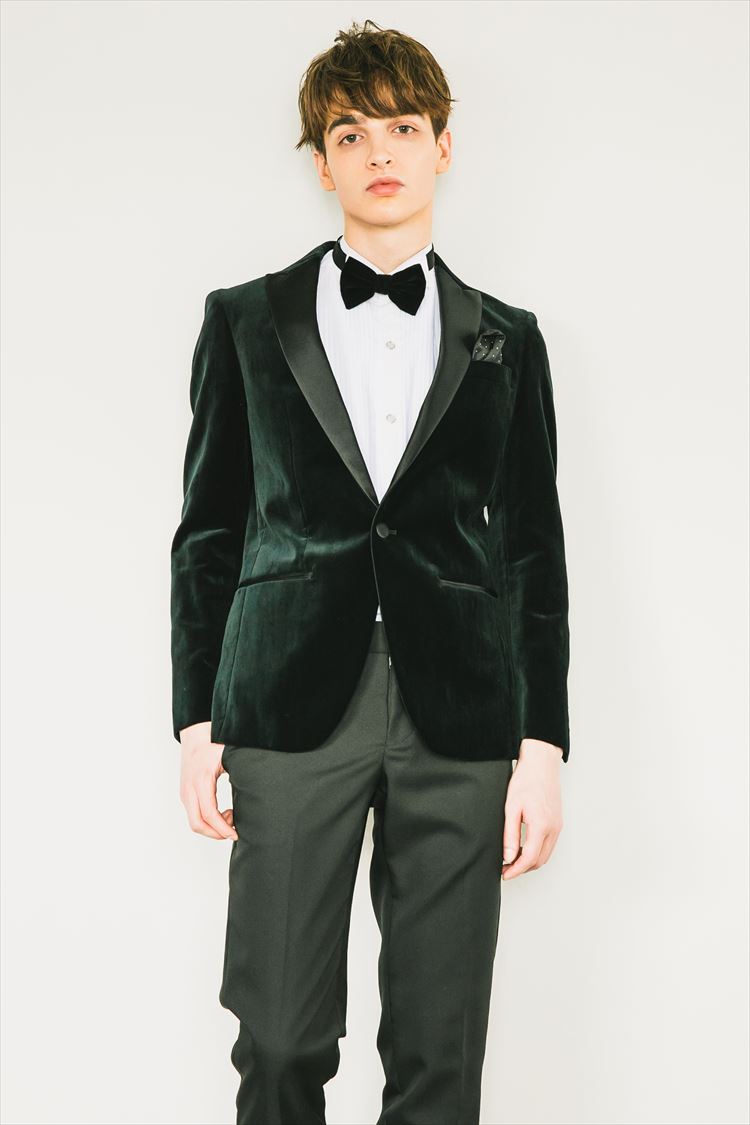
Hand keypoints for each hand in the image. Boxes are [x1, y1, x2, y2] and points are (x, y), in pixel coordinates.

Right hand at [179, 721, 237, 840]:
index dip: (223, 828)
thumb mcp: (229, 758)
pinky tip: (223, 812)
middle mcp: (189, 790)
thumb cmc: (213, 745)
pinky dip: (208, 821)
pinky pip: (194, 816)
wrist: (195, 738)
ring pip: (194, 822)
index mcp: (201, 781)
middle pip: (198, 824)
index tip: (235, 834)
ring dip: (213, 827)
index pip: (209, 813)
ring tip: (230, 816)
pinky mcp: (186, 796)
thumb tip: (257, 789)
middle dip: (216, 833)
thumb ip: (241, 773)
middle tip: (234, 830)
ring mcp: (186, 794)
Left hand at [501, 738, 562, 879]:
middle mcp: (553, 828)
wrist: (541, 763)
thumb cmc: (526, 780)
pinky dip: (537, 851)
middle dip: (522, 868)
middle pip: (540, 861)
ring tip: (512, 859)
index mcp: (542, 826)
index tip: (505, 874)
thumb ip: (510, 835)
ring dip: (530, 861)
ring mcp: (558, 825)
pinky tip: (524, 847)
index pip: (529, 859)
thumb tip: (508, 857)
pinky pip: (549, 844)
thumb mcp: (511, 808)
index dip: (516, 870)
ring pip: (546, 854)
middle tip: (505, 868)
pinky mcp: (558, 822)